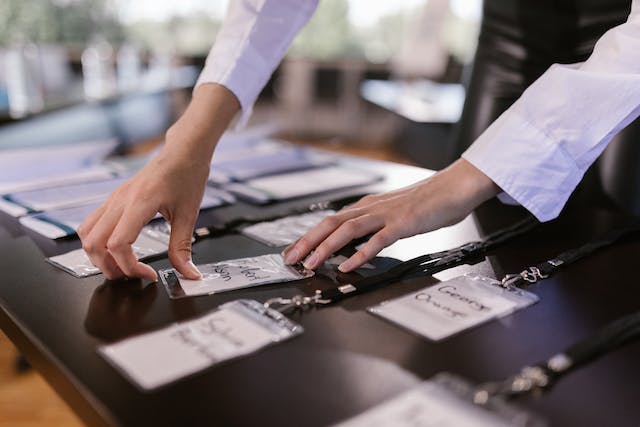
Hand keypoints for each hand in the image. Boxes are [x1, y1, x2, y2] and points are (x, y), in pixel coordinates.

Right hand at [77, 84, 239, 280]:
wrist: (183, 152)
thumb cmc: (187, 176)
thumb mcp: (189, 215)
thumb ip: (183, 248)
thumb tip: (188, 274)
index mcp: (140, 203)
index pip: (118, 244)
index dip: (130, 266)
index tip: (148, 274)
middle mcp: (120, 200)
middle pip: (93, 243)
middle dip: (109, 267)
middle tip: (132, 276)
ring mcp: (113, 199)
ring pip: (86, 234)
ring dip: (98, 256)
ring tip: (122, 265)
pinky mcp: (112, 199)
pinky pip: (91, 224)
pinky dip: (97, 242)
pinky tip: (118, 249)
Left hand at [283, 159, 499, 271]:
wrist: (454, 187)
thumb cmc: (427, 203)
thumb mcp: (393, 215)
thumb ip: (373, 227)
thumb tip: (354, 245)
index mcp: (366, 207)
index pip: (330, 222)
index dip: (308, 237)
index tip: (293, 251)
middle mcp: (371, 208)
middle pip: (330, 224)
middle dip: (306, 242)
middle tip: (289, 259)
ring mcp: (386, 215)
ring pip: (346, 230)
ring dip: (325, 248)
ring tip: (311, 264)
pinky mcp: (402, 224)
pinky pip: (376, 240)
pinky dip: (359, 254)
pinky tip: (348, 266)